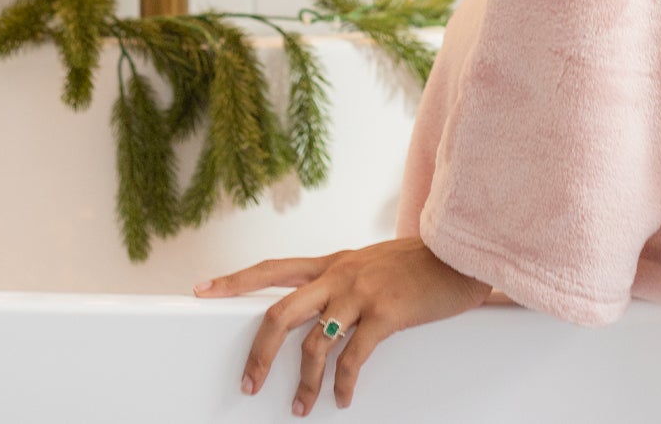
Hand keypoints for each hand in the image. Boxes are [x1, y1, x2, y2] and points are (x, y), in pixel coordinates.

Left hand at [194, 237, 493, 412]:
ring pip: (313, 342)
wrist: (457, 254)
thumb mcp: (371, 264)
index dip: (235, 280)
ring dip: (303, 382)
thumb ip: (343, 282)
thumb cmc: (417, 263)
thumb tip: (322, 311)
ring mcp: (360, 293)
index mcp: (332, 262)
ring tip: (300, 407)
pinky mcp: (385, 313)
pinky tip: (343, 400)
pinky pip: (352, 358)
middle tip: (248, 383)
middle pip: (279, 312)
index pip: (271, 268)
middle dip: (259, 352)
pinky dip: (343, 384)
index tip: (203, 290)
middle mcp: (338, 274)